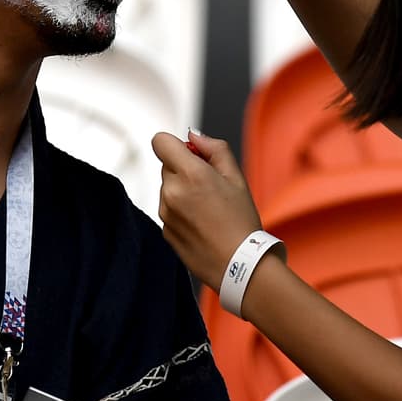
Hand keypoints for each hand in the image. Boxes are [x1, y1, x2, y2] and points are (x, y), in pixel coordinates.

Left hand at [151, 130, 263, 288]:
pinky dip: (181, 211)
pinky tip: (202, 224)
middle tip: (210, 186)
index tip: (191, 155)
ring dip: (182, 191)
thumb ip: (214, 149)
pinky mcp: (164, 230)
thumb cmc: (241, 220)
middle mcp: (171, 192)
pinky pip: (168, 209)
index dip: (175, 144)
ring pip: (167, 188)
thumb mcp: (236, 177)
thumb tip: (193, 136)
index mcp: (190, 174)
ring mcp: (165, 213)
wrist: (240, 265)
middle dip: (184, 169)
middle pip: (166, 165)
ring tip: (208, 209)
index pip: (160, 141)